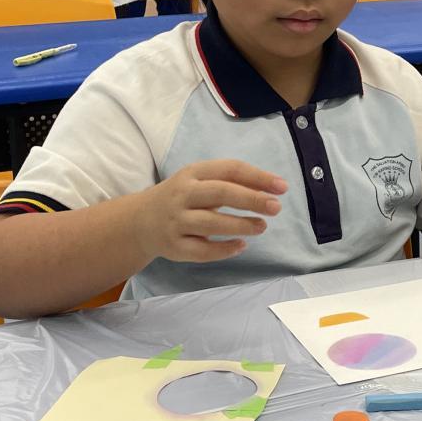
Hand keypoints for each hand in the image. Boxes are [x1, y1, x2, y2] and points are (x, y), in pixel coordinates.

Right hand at [131, 159, 286, 262]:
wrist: (139, 221)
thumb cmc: (182, 198)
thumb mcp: (199, 181)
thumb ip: (230, 183)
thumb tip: (271, 190)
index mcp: (192, 173)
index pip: (229, 170)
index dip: (258, 177)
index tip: (282, 187)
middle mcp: (182, 195)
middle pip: (221, 193)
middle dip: (252, 199)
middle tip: (275, 207)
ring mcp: (176, 221)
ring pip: (212, 223)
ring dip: (241, 225)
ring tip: (261, 226)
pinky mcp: (174, 246)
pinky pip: (202, 251)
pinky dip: (224, 249)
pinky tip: (241, 245)